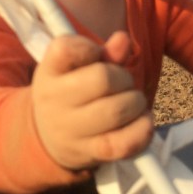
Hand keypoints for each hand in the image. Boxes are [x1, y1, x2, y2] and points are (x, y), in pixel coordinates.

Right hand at [30, 31, 152, 170]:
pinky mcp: (90, 153)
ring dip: (136, 102)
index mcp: (49, 71)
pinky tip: (143, 121)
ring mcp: (70, 130)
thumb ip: (104, 52)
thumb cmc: (71, 91)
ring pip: (116, 111)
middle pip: (102, 79)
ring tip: (134, 102)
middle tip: (124, 83)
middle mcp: (54, 100)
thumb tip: (123, 40)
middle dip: (124, 77)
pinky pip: (123, 144)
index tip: (96, 55)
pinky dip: (142, 130)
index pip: (65, 50)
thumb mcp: (78, 67)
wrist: (49, 136)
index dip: (90, 48)